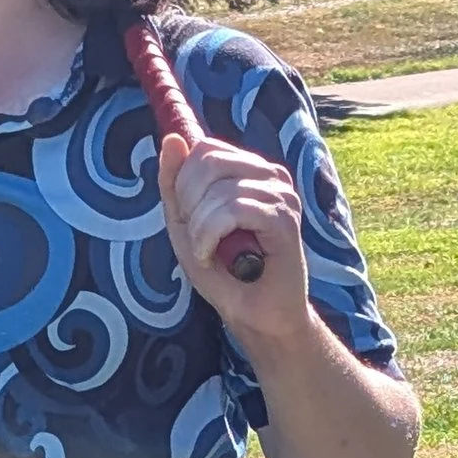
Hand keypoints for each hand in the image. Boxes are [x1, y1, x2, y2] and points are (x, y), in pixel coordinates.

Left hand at [157, 132, 312, 336]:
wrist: (258, 318)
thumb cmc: (225, 274)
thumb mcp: (186, 225)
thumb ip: (175, 184)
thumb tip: (172, 139)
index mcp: (251, 171)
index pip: (205, 149)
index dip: (184, 183)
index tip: (190, 221)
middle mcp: (271, 175)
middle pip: (208, 160)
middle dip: (189, 203)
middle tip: (197, 239)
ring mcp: (282, 195)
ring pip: (219, 188)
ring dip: (199, 228)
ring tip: (208, 254)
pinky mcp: (284, 219)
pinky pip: (233, 210)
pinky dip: (210, 236)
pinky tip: (213, 257)